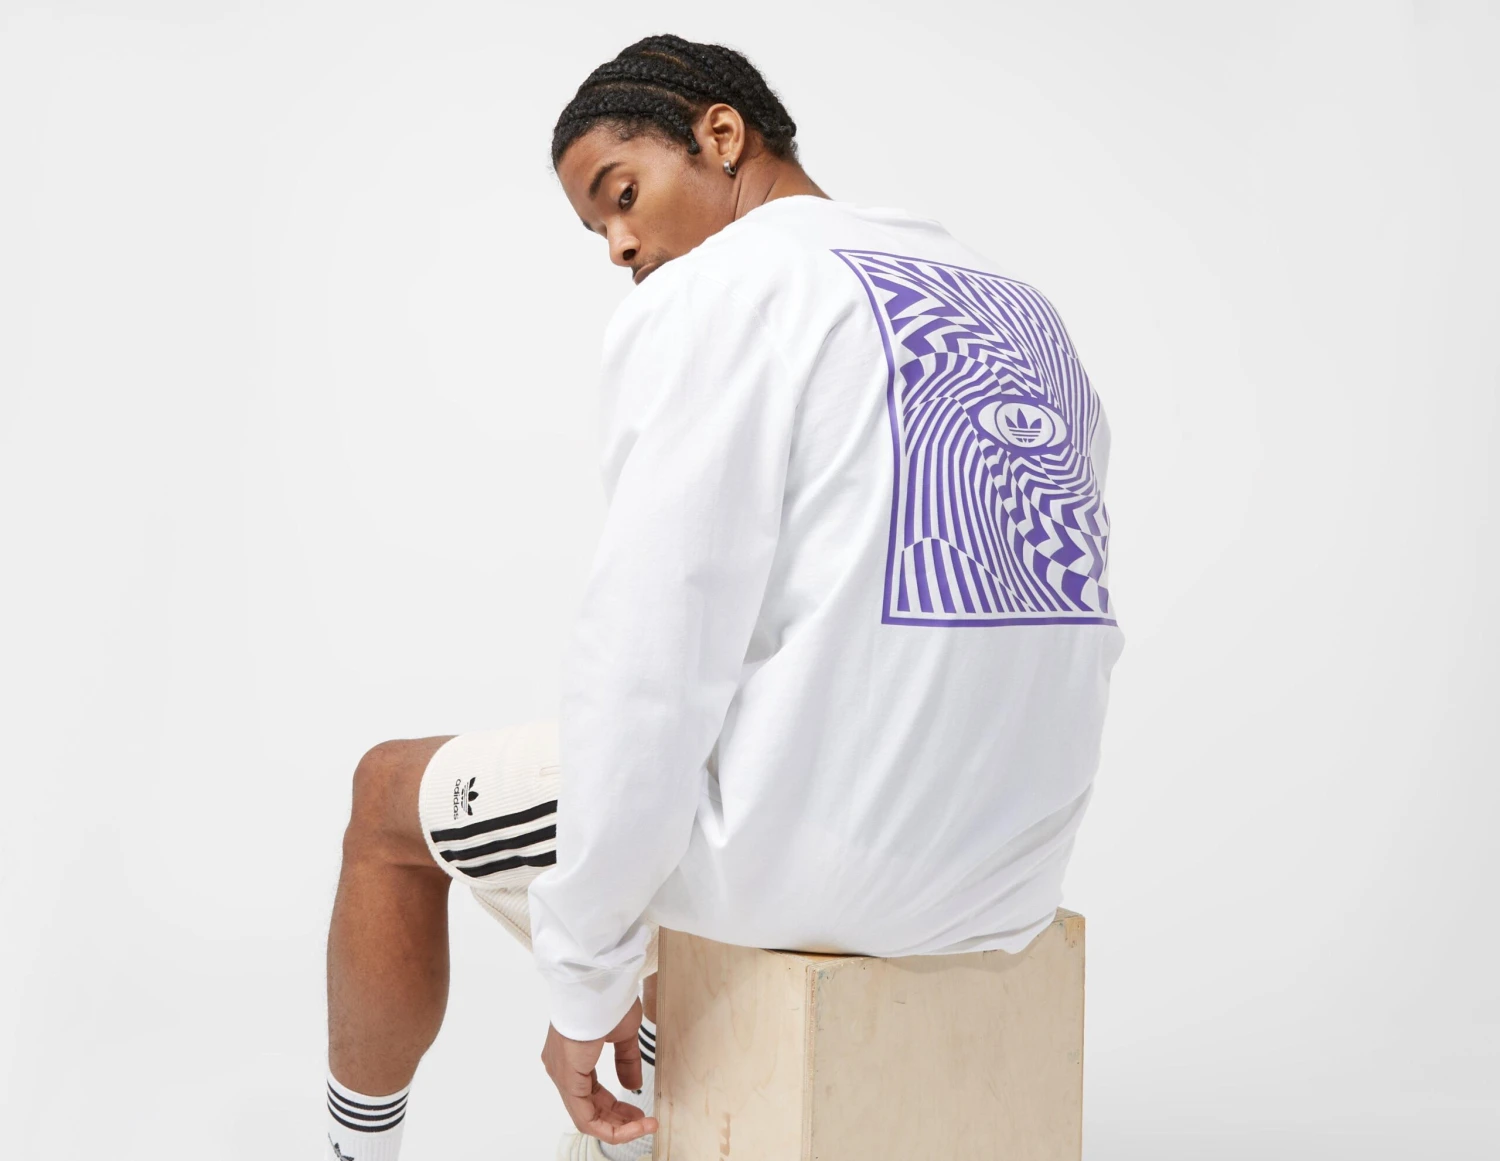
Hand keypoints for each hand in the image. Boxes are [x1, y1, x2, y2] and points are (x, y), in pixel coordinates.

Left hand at [540, 996, 658, 1143]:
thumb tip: (632, 1085)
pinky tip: (632, 1124)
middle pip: (589, 1110)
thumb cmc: (606, 1000)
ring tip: (643, 1125)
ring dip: (617, 1127)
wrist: (597, 984)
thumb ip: (626, 1061)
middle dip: (619, 1121)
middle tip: (644, 1122)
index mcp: (572, 1057)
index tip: (639, 1112)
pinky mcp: (568, 1080)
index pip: (591, 1094)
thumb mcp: (622, 1035)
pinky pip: (585, 1117)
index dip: (616, 1107)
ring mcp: (562, 1075)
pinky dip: (610, 1127)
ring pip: (586, 1117)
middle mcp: (561, 1069)